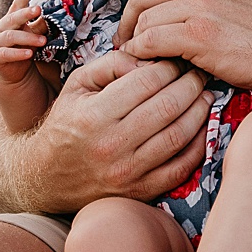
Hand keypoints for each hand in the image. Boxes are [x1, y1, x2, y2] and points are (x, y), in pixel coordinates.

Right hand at [0, 0, 47, 85]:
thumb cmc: (24, 48)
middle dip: (25, 13)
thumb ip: (40, 25)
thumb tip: (57, 14)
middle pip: (13, 18)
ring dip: (28, 37)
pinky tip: (29, 54)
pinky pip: (6, 54)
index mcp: (11, 20)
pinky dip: (18, 53)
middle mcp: (1, 28)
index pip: (17, 6)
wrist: (13, 72)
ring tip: (43, 41)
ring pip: (11, 37)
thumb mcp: (33, 35)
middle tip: (38, 9)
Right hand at [30, 50, 212, 209]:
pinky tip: (202, 127)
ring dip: (200, 112)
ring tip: (205, 96)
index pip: (147, 82)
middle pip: (168, 107)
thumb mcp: (77, 85)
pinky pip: (181, 167)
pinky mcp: (140, 191)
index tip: (178, 61)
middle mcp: (111, 145)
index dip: (170, 67)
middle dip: (191, 85)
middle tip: (199, 75)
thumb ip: (113, 63)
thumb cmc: (66, 123)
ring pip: (179, 136)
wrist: (45, 178)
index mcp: (93, 115)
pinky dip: (198, 145)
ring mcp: (127, 172)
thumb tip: (151, 60)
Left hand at [117, 0, 251, 90]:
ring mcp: (200, 6)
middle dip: (130, 19)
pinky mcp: (199, 36)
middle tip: (130, 39)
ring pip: (144, 19)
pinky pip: (151, 41)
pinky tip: (150, 63)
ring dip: (137, 40)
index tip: (140, 15)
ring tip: (142, 56)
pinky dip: (143, 54)